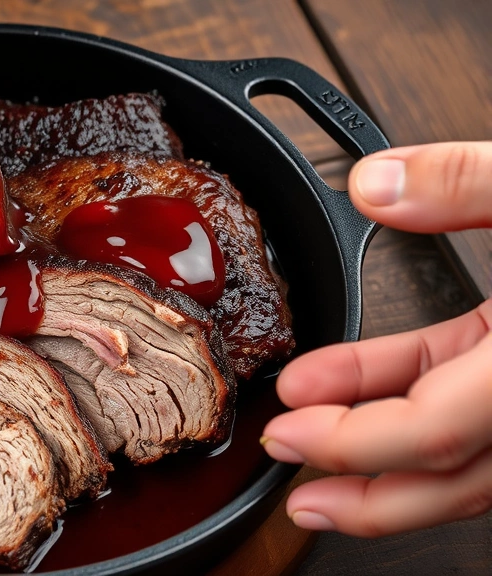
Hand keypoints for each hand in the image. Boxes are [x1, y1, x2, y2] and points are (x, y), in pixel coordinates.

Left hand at [262, 141, 491, 536]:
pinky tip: (370, 388)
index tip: (288, 427)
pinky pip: (481, 414)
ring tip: (316, 456)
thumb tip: (374, 184)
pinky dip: (423, 409)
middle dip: (369, 494)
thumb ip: (470, 181)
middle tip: (298, 493)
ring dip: (389, 462)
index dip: (354, 441)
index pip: (438, 432)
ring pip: (471, 457)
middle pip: (455, 478)